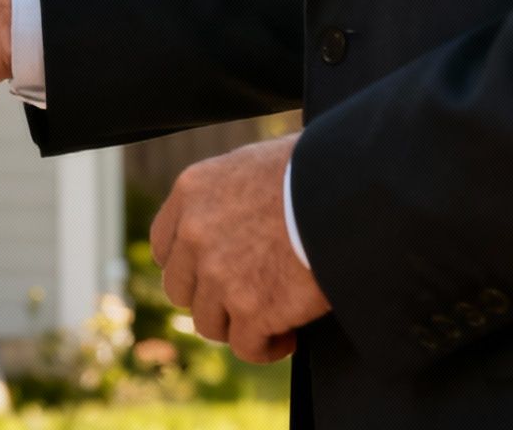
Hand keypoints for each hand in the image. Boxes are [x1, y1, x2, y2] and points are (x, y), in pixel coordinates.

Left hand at [151, 134, 329, 363]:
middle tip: (244, 299)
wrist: (348, 193)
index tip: (211, 274)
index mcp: (192, 192)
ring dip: (237, 325)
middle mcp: (195, 233)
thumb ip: (229, 192)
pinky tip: (286, 338)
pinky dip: (266, 348)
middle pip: (181, 289)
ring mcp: (219, 274)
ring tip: (269, 321)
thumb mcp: (255, 164)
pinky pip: (246, 346)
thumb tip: (235, 209)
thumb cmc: (313, 171)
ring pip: (209, 323)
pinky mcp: (252, 308)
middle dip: (211, 298)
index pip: (165, 245)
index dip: (189, 266)